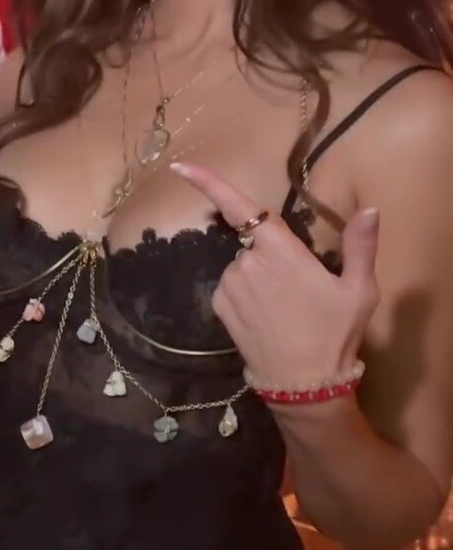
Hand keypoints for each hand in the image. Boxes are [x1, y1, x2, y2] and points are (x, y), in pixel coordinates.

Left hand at [171, 163, 379, 391]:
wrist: (303, 384)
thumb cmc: (334, 333)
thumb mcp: (359, 290)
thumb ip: (361, 245)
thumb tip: (369, 208)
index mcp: (280, 251)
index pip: (240, 207)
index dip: (209, 183)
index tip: (181, 166)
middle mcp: (247, 262)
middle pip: (255, 241)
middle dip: (273, 255)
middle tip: (301, 288)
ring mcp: (230, 286)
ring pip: (243, 265)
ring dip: (260, 276)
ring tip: (287, 308)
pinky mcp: (220, 307)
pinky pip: (232, 286)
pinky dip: (246, 293)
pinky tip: (267, 316)